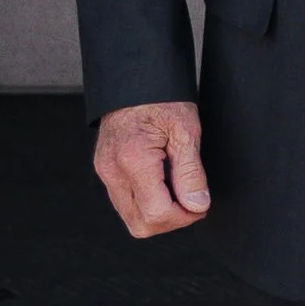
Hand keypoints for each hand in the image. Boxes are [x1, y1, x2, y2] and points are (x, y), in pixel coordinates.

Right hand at [94, 101, 211, 238]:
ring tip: (178, 190)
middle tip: (192, 201)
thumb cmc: (160, 99)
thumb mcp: (186, 131)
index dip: (184, 217)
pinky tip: (163, 185)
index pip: (156, 213)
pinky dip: (146, 203)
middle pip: (140, 224)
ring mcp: (105, 172)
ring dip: (158, 213)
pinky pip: (125, 203)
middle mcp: (112, 170)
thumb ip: (191, 172)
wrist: (134, 81)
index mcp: (133, 160)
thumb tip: (197, 204)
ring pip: (131, 218)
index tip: (200, 205)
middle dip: (171, 221)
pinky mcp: (105, 171)